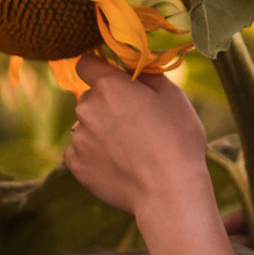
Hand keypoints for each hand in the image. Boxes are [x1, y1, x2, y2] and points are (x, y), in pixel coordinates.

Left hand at [62, 55, 212, 218]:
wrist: (169, 191)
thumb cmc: (177, 140)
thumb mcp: (173, 96)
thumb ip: (146, 75)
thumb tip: (133, 68)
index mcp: (109, 86)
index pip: (86, 63)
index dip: (99, 69)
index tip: (113, 80)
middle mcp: (86, 108)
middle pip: (90, 97)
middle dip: (107, 105)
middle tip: (136, 123)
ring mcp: (78, 138)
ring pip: (86, 125)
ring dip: (101, 131)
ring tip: (131, 150)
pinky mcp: (76, 165)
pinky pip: (80, 151)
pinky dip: (94, 154)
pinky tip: (119, 164)